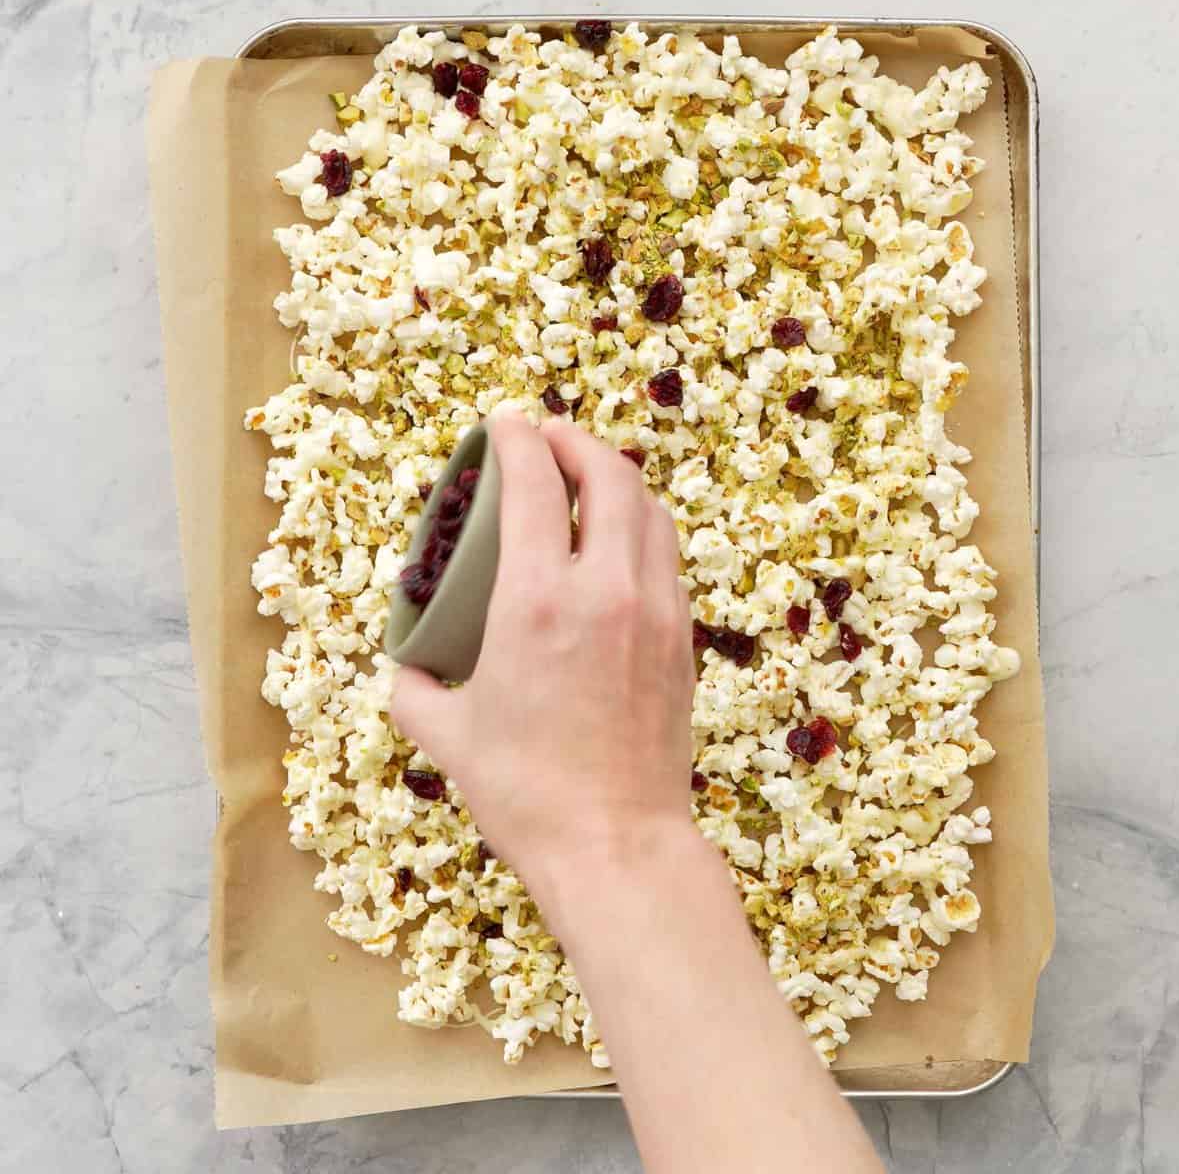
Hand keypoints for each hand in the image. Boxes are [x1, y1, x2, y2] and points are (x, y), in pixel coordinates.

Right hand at [389, 413, 694, 899]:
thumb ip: (413, 688)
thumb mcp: (447, 736)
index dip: (517, 439)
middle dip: (575, 441)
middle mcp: (606, 589)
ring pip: (649, 509)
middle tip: (548, 437)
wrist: (617, 844)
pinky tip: (620, 540)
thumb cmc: (526, 792)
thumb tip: (406, 665)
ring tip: (587, 476)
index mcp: (538, 601)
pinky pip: (666, 554)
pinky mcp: (683, 638)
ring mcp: (655, 611)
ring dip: (616, 477)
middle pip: (608, 475)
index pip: (534, 483)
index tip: (503, 423)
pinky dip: (642, 524)